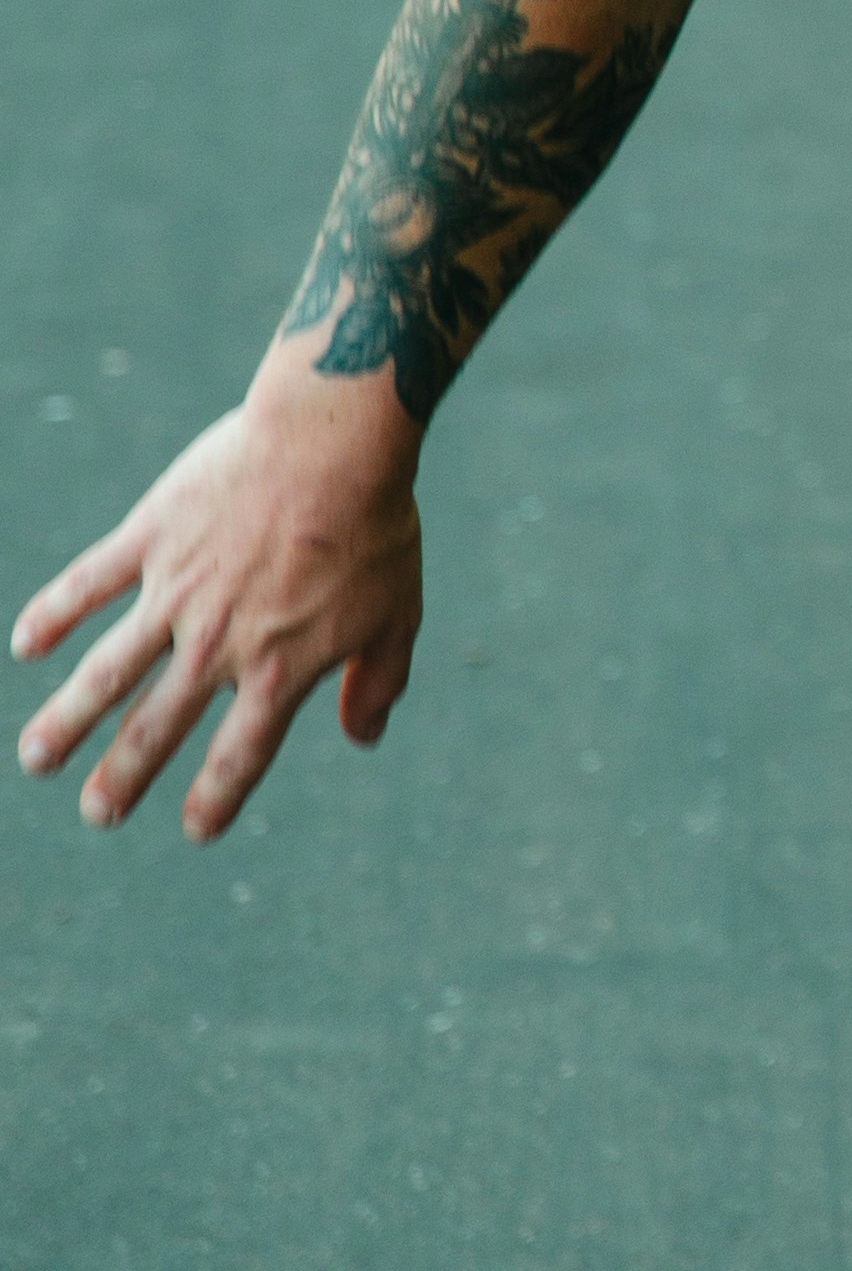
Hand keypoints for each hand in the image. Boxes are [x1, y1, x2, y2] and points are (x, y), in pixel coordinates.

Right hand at [11, 359, 424, 838]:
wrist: (333, 441)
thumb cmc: (376, 527)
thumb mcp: (397, 615)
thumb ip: (377, 682)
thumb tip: (364, 737)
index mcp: (279, 670)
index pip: (240, 755)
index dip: (215, 798)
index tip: (195, 829)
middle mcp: (218, 643)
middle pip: (158, 726)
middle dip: (123, 777)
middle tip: (97, 816)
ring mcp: (176, 591)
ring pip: (108, 670)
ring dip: (68, 719)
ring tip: (37, 759)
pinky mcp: (151, 537)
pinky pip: (89, 582)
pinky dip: (53, 614)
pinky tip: (23, 644)